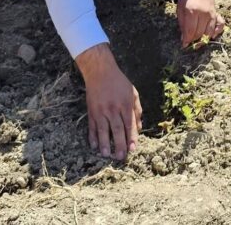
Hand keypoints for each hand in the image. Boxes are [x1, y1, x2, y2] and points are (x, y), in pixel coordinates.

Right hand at [76, 44, 141, 159]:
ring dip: (104, 143)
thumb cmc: (119, 83)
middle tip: (120, 157)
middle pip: (117, 129)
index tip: (132, 149)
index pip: (129, 124)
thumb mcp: (133, 93)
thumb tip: (139, 128)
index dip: (131, 138)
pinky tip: (94, 145)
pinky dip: (92, 136)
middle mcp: (113, 108)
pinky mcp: (91, 110)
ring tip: (106, 155)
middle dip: (119, 144)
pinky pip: (92, 126)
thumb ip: (137, 111)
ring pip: (103, 130)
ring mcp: (101, 110)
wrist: (100, 71)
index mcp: (125, 104)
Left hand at [176, 0, 223, 46]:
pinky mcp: (216, 13)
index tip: (184, 44)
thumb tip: (184, 38)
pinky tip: (211, 35)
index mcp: (191, 11)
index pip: (190, 31)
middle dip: (194, 40)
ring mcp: (211, 13)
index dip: (187, 40)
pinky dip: (216, 32)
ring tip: (197, 41)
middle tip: (189, 42)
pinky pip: (219, 26)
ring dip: (203, 39)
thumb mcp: (180, 8)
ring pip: (209, 32)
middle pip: (199, 33)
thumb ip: (182, 23)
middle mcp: (203, 14)